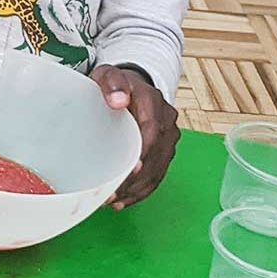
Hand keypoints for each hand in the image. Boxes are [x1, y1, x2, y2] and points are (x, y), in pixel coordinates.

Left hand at [93, 65, 180, 210]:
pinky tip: (125, 200)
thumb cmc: (115, 84)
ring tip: (114, 201)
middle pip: (157, 155)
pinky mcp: (165, 149)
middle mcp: (167, 120)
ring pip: (159, 168)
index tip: (130, 171)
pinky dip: (143, 189)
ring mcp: (169, 137)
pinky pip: (158, 173)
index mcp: (153, 102)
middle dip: (136, 178)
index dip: (144, 153)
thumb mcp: (108, 75)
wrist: (132, 87)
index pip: (153, 131)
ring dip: (138, 188)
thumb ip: (111, 84)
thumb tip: (119, 101)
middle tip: (112, 194)